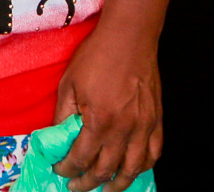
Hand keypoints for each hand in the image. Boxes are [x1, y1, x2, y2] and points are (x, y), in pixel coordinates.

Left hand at [53, 25, 162, 190]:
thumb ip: (63, 115)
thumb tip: (56, 138)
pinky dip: (143, 167)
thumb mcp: (69, 84)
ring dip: (117, 184)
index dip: (68, 169)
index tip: (60, 170)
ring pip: (132, 169)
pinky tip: (132, 170)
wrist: (129, 37)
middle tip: (77, 186)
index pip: (81, 158)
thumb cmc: (97, 56)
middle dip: (87, 183)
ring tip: (106, 189)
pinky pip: (153, 153)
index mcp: (99, 120)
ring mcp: (143, 126)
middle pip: (105, 169)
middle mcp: (124, 129)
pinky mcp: (156, 120)